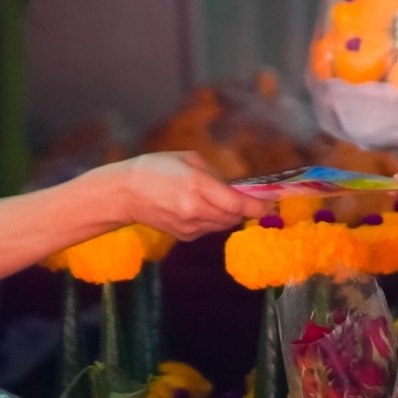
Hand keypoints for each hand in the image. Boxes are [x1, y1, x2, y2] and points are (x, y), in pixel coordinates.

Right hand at [100, 152, 265, 239]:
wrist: (125, 194)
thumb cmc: (156, 168)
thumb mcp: (189, 160)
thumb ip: (216, 175)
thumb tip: (237, 187)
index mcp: (197, 187)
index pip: (237, 204)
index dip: (259, 206)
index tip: (272, 202)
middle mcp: (195, 210)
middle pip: (235, 217)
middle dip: (246, 209)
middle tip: (250, 198)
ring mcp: (190, 227)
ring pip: (224, 225)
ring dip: (230, 214)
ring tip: (220, 200)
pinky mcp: (185, 236)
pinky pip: (210, 229)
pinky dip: (214, 220)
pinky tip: (201, 208)